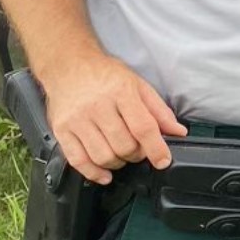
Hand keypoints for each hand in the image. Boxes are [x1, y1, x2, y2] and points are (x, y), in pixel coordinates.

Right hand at [41, 53, 186, 184]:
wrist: (69, 65)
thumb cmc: (105, 75)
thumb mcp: (138, 85)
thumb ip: (159, 110)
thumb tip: (178, 132)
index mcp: (121, 93)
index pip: (143, 127)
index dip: (156, 148)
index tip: (163, 161)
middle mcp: (98, 107)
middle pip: (124, 146)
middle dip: (137, 155)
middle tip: (138, 150)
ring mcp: (77, 120)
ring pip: (102, 156)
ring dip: (118, 164)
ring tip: (121, 155)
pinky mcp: (61, 130)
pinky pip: (77, 160)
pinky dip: (93, 173)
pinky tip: (104, 173)